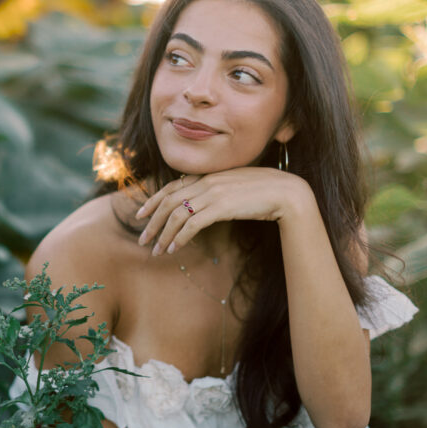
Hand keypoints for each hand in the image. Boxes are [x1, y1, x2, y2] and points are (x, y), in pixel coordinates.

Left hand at [134, 167, 311, 254]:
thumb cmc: (263, 192)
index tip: (140, 215)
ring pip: (177, 214)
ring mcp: (213, 193)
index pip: (171, 187)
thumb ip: (215, 192)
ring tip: (157, 251)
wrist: (286, 192)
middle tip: (142, 240)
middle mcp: (207, 182)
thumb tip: (201, 207)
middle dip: (152, 222)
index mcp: (208, 176)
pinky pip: (192, 224)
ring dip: (163, 235)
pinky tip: (174, 249)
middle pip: (168, 202)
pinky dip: (179, 237)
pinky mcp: (221, 207)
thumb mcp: (233, 188)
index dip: (152, 201)